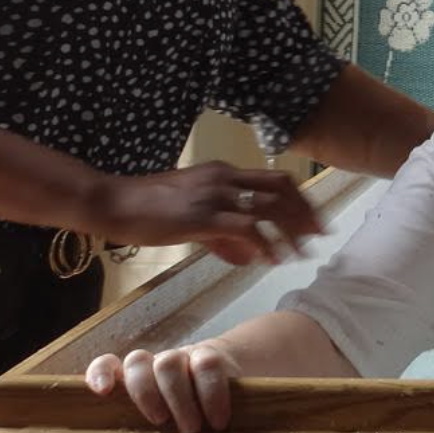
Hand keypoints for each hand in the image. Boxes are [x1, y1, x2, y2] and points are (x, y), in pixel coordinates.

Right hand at [85, 161, 320, 264]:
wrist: (112, 203)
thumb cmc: (146, 211)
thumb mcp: (191, 219)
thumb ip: (223, 235)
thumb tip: (250, 255)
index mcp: (224, 173)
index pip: (274, 180)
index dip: (300, 200)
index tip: (315, 220)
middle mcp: (225, 177)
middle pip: (281, 188)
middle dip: (306, 212)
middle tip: (321, 235)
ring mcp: (214, 194)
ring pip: (269, 206)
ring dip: (291, 231)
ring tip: (302, 253)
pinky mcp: (201, 216)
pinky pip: (246, 227)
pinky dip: (265, 243)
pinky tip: (271, 259)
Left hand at [85, 342, 240, 432]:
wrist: (230, 375)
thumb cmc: (190, 412)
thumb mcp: (166, 420)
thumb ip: (146, 428)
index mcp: (136, 380)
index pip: (109, 364)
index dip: (101, 373)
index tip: (103, 392)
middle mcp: (155, 364)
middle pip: (138, 362)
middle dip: (146, 395)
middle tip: (162, 423)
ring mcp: (182, 357)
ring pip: (169, 363)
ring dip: (178, 398)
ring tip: (192, 429)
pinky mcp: (212, 355)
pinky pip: (208, 365)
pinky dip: (212, 394)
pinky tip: (218, 418)